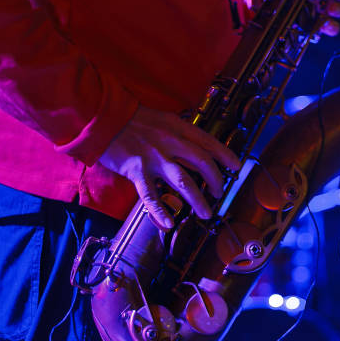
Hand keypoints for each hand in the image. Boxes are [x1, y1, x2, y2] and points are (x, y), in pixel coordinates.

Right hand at [99, 106, 240, 229]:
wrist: (103, 117)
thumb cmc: (132, 118)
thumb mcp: (163, 118)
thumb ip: (179, 133)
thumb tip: (196, 147)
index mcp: (178, 128)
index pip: (209, 143)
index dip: (226, 156)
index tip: (236, 167)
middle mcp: (170, 143)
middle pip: (202, 163)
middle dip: (216, 180)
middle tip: (220, 193)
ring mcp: (154, 158)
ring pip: (184, 182)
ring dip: (197, 200)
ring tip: (206, 213)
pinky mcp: (137, 171)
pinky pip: (151, 195)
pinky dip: (160, 211)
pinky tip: (169, 223)